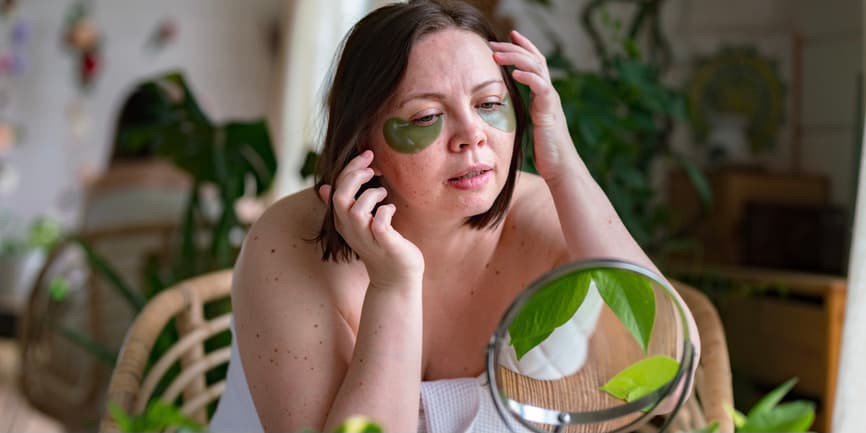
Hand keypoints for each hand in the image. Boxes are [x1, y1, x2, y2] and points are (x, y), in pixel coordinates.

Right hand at [319, 150, 424, 288]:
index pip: (336, 189)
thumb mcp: (359, 224)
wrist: (396, 276)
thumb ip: (345, 205)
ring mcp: (367, 238)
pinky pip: (379, 224)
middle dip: (355, 176)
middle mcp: (352, 229)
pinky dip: (385, 212)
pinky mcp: (385, 244)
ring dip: (371, 195)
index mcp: (344, 221)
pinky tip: (391, 209)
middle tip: (373, 168)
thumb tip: (324, 188)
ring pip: (357, 211)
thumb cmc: (380, 245)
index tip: (366, 155)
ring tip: (383, 193)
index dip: (350, 169)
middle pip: (341, 198)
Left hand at [491, 31, 577, 185]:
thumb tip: (502, 110)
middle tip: (493, 43)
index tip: (507, 36)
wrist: (561, 168)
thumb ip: (521, 113)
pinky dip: (528, 77)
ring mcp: (551, 101)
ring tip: (496, 54)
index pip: (535, 63)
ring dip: (516, 58)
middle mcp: (549, 93)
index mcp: (543, 95)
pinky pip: (541, 88)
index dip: (523, 48)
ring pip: (537, 68)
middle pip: (535, 60)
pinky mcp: (550, 111)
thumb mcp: (529, 126)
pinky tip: (514, 73)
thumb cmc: (545, 152)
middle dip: (514, 48)